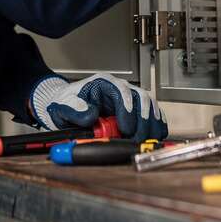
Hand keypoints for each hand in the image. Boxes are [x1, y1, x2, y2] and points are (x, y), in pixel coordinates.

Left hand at [29, 73, 166, 140]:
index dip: (127, 109)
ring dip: (151, 122)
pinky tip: (156, 134)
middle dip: (142, 119)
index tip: (126, 127)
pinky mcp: (133, 109)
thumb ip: (75, 110)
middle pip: (140, 97)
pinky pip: (150, 112)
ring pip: (149, 104)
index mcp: (103, 83)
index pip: (122, 91)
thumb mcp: (64, 106)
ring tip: (148, 138)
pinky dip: (156, 123)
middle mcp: (119, 88)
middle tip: (137, 138)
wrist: (66, 105)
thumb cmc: (66, 103)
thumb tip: (90, 116)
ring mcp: (128, 98)